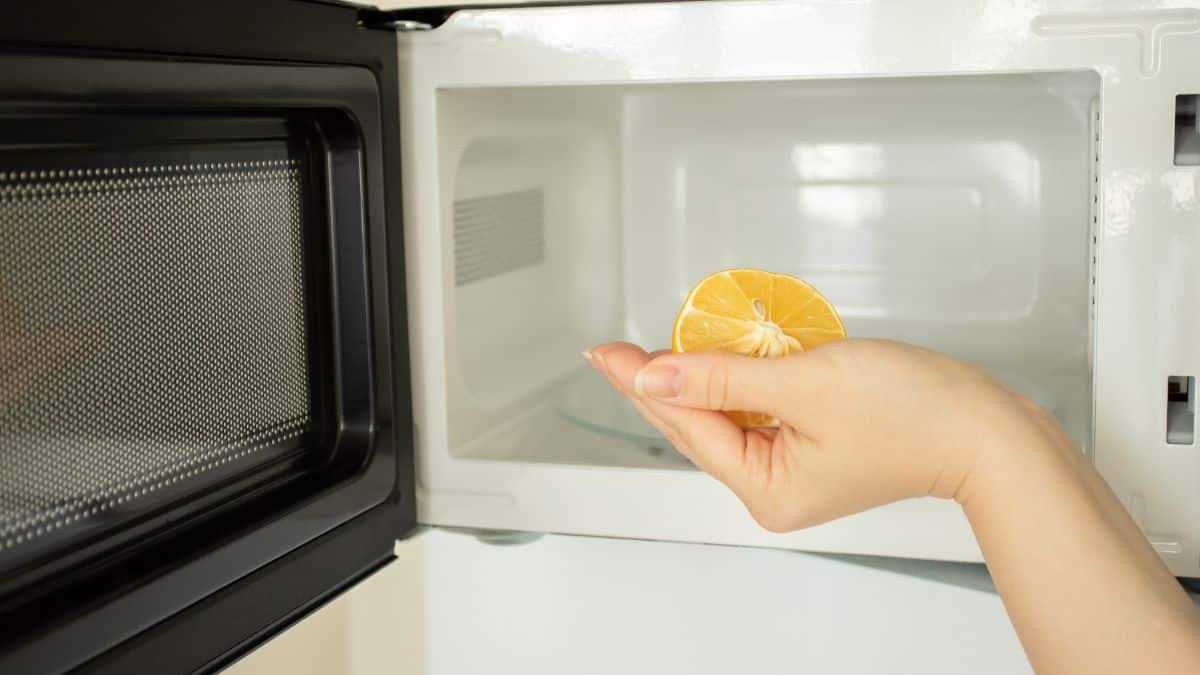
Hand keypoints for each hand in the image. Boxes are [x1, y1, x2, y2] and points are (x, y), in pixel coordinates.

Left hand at [585, 339, 1062, 531]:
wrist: (985, 427)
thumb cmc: (912, 412)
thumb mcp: (804, 383)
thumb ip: (721, 378)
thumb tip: (652, 375)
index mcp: (765, 488)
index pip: (686, 426)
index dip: (641, 382)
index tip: (605, 351)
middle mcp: (771, 488)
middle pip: (698, 425)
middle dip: (661, 381)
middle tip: (616, 346)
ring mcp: (791, 470)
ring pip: (724, 415)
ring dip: (698, 377)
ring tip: (658, 344)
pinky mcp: (810, 447)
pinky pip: (756, 411)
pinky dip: (736, 381)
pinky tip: (716, 355)